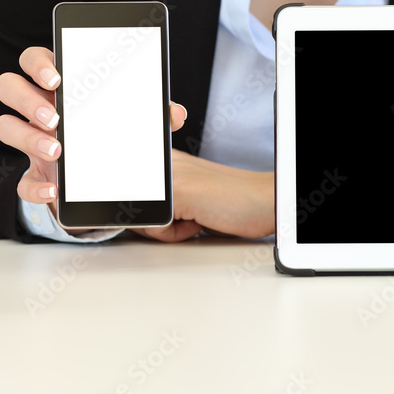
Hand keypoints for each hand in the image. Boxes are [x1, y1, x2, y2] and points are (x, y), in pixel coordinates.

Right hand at [0, 47, 187, 232]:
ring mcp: (33, 141)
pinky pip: (22, 182)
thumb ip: (154, 113)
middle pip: (8, 86)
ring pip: (4, 127)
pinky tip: (55, 190)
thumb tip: (177, 114)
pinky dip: (35, 188)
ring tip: (58, 150)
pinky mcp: (37, 176)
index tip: (56, 78)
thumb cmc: (116, 131)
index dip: (37, 63)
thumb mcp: (135, 119)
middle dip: (25, 98)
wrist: (112, 176)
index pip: (34, 59)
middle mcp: (40, 109)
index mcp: (62, 87)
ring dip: (27, 138)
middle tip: (55, 117)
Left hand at [136, 150, 274, 242]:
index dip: (146, 212)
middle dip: (153, 221)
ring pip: (139, 218)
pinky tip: (199, 220)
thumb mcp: (187, 196)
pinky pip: (155, 228)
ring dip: (165, 228)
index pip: (129, 192)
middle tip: (186, 215)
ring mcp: (169, 173)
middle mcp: (164, 160)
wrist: (265, 201)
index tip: (173, 210)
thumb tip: (130, 216)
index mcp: (166, 158)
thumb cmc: (234, 202)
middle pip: (131, 206)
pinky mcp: (177, 191)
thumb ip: (159, 201)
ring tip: (193, 216)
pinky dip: (175, 235)